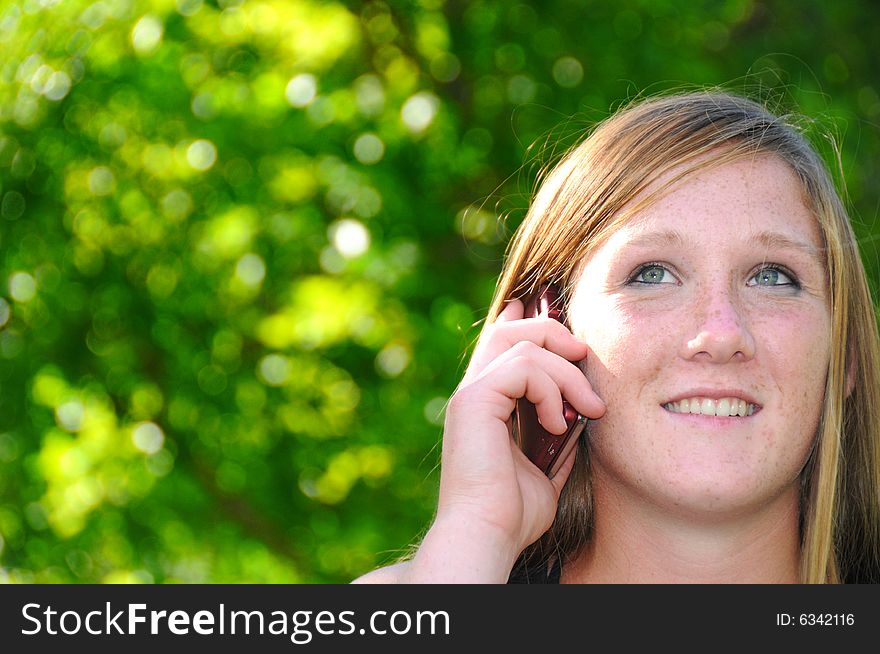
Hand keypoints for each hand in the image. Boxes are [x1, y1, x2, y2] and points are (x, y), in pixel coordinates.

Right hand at [432, 297, 605, 568]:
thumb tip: (582, 414)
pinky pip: (521, 368)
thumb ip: (558, 436)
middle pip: (510, 328)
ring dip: (566, 371)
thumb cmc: (513, 512)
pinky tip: (559, 424)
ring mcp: (471, 393)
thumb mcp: (546, 466)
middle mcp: (474, 391)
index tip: (565, 327)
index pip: (503, 343)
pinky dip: (549, 389)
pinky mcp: (474, 400)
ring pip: (522, 343)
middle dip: (554, 332)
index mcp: (486, 403)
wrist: (488, 534)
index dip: (531, 324)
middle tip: (584, 356)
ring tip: (588, 408)